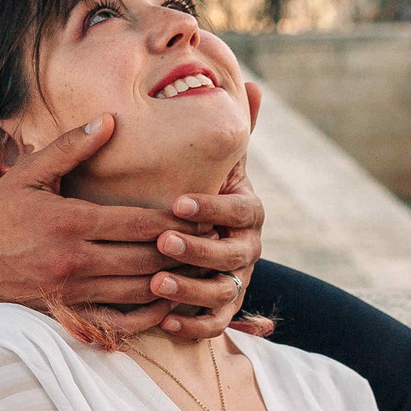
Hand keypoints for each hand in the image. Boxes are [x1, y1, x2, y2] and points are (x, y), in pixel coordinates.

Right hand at [0, 115, 198, 329]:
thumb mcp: (29, 173)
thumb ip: (72, 148)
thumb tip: (109, 120)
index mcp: (71, 223)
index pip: (139, 224)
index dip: (177, 220)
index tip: (203, 212)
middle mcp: (75, 261)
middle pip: (146, 260)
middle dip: (183, 251)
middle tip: (212, 241)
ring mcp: (70, 292)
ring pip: (137, 292)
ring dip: (171, 282)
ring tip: (198, 269)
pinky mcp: (64, 312)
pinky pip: (115, 322)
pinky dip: (145, 317)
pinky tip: (165, 306)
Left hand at [153, 82, 264, 337]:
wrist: (204, 234)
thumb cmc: (203, 190)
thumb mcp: (219, 162)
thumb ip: (233, 131)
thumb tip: (254, 85)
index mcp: (249, 212)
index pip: (240, 212)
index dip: (212, 209)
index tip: (178, 203)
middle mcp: (248, 249)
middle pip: (231, 255)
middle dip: (197, 250)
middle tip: (162, 242)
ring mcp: (237, 281)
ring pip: (221, 292)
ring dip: (190, 289)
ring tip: (156, 281)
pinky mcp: (221, 309)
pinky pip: (212, 324)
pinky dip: (190, 326)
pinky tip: (162, 319)